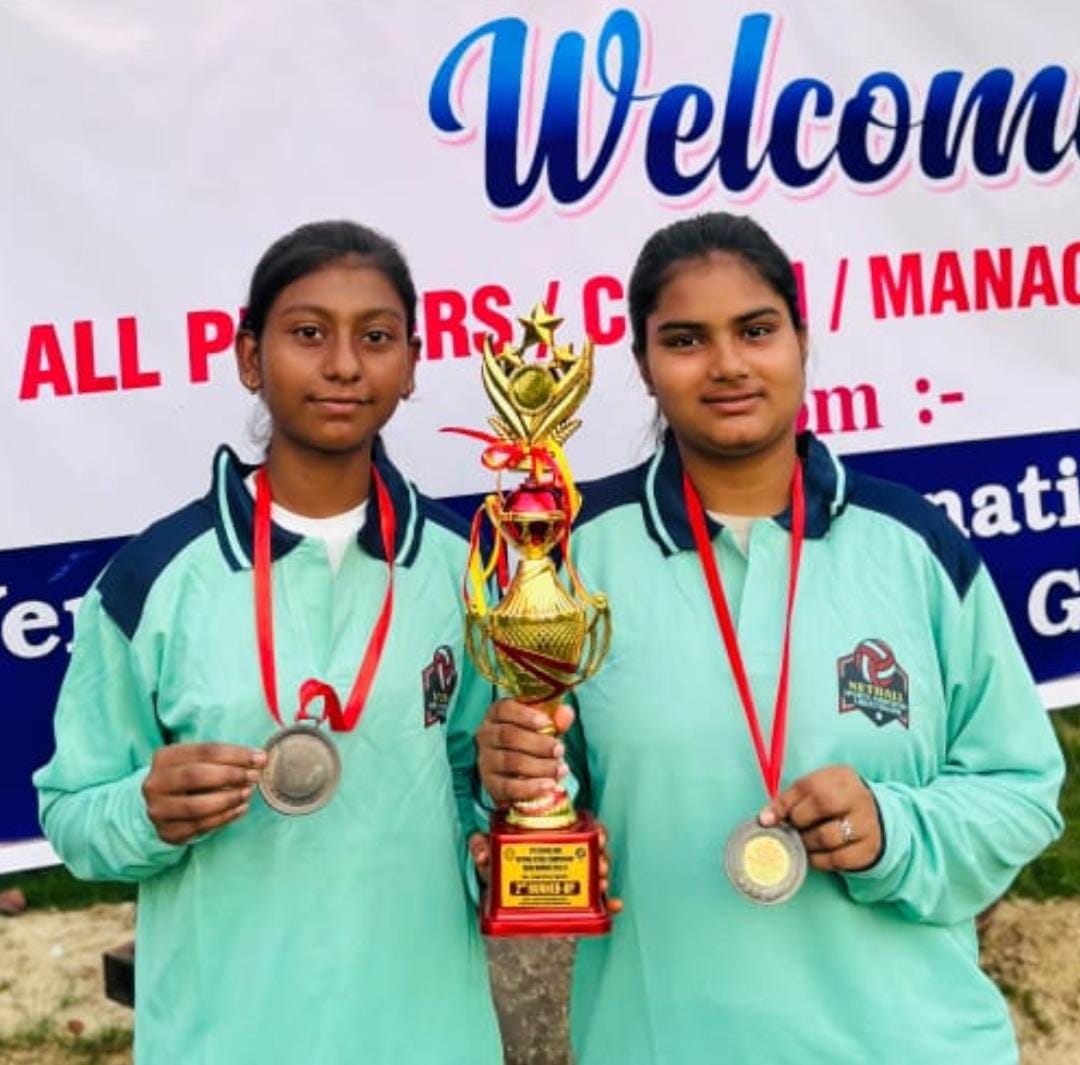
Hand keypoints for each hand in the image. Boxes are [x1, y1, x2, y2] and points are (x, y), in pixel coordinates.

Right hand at [142, 742, 266, 844]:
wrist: (162, 804)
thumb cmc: (189, 777)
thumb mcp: (199, 761)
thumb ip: (224, 758)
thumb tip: (259, 758)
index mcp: (164, 757)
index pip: (204, 751)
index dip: (235, 754)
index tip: (260, 758)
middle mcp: (155, 783)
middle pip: (197, 776)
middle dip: (231, 775)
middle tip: (254, 776)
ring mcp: (158, 809)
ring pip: (196, 806)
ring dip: (228, 799)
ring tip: (247, 793)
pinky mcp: (167, 832)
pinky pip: (200, 826)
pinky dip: (224, 817)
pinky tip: (240, 808)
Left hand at [467, 828, 622, 914]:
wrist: (495, 887)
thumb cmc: (498, 863)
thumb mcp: (490, 852)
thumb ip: (482, 846)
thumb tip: (482, 852)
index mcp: (552, 835)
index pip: (581, 828)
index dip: (595, 830)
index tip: (599, 836)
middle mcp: (566, 854)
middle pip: (593, 852)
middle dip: (602, 858)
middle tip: (602, 867)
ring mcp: (570, 876)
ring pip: (595, 874)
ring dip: (604, 878)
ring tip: (603, 884)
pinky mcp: (571, 898)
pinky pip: (593, 900)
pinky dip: (607, 903)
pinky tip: (615, 906)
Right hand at [475, 697, 574, 805]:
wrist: (518, 773)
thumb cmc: (531, 741)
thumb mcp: (544, 728)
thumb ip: (555, 720)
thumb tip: (566, 713)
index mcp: (496, 715)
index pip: (504, 708)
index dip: (525, 715)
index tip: (546, 723)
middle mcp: (486, 735)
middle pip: (508, 735)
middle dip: (538, 743)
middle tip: (560, 750)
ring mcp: (486, 760)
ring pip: (511, 761)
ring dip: (540, 766)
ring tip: (560, 769)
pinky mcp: (490, 784)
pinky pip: (509, 787)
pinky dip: (532, 787)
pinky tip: (549, 785)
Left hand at [759, 765, 882, 871]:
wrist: (873, 820)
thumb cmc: (834, 804)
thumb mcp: (816, 791)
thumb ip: (790, 800)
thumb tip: (764, 819)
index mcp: (841, 777)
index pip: (808, 785)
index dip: (784, 803)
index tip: (767, 819)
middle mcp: (858, 797)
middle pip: (822, 804)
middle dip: (798, 820)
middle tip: (792, 829)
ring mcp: (867, 824)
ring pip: (828, 836)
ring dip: (806, 843)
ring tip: (802, 841)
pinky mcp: (869, 849)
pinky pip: (838, 860)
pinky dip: (819, 860)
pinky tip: (814, 855)